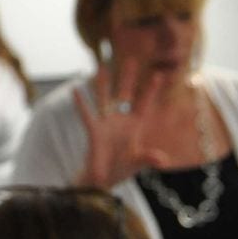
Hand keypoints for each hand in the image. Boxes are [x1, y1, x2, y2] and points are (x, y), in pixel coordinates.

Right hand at [72, 58, 176, 190]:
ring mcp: (106, 123)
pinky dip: (80, 103)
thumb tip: (162, 160)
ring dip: (103, 83)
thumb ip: (148, 158)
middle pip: (125, 94)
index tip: (159, 74)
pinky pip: (86, 114)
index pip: (144, 104)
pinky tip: (75, 88)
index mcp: (135, 126)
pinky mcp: (93, 131)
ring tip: (101, 66)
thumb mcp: (137, 163)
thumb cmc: (122, 169)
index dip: (151, 90)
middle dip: (128, 78)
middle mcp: (120, 120)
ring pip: (105, 98)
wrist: (104, 179)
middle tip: (131, 58)